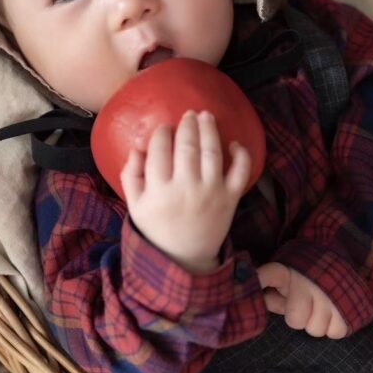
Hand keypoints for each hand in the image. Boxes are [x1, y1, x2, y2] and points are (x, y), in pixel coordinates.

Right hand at [122, 109, 251, 273]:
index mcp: (159, 189)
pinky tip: (234, 143)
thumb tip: (137, 148)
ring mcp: (211, 192)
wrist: (184, 258)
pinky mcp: (230, 198)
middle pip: (187, 147)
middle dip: (187, 126)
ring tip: (206, 116)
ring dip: (210, 130)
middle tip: (188, 114)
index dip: (162, 134)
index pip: (159, 151)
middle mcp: (186, 187)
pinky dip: (241, 155)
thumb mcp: (134, 205)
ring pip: (212, 153)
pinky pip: (240, 172)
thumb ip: (131, 175)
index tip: (164, 127)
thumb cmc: (157, 228)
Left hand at [258, 262, 348, 338]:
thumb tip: (265, 305)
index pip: (271, 274)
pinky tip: (330, 315)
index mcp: (287, 274)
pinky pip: (336, 331)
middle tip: (300, 308)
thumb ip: (272, 298)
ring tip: (316, 310)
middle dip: (296, 318)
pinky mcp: (349, 307)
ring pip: (315, 329)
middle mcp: (309, 282)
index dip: (260, 278)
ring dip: (314, 324)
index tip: (254, 280)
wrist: (335, 269)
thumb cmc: (299, 284)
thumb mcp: (281, 285)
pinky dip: (332, 328)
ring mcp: (330, 294)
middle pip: (295, 320)